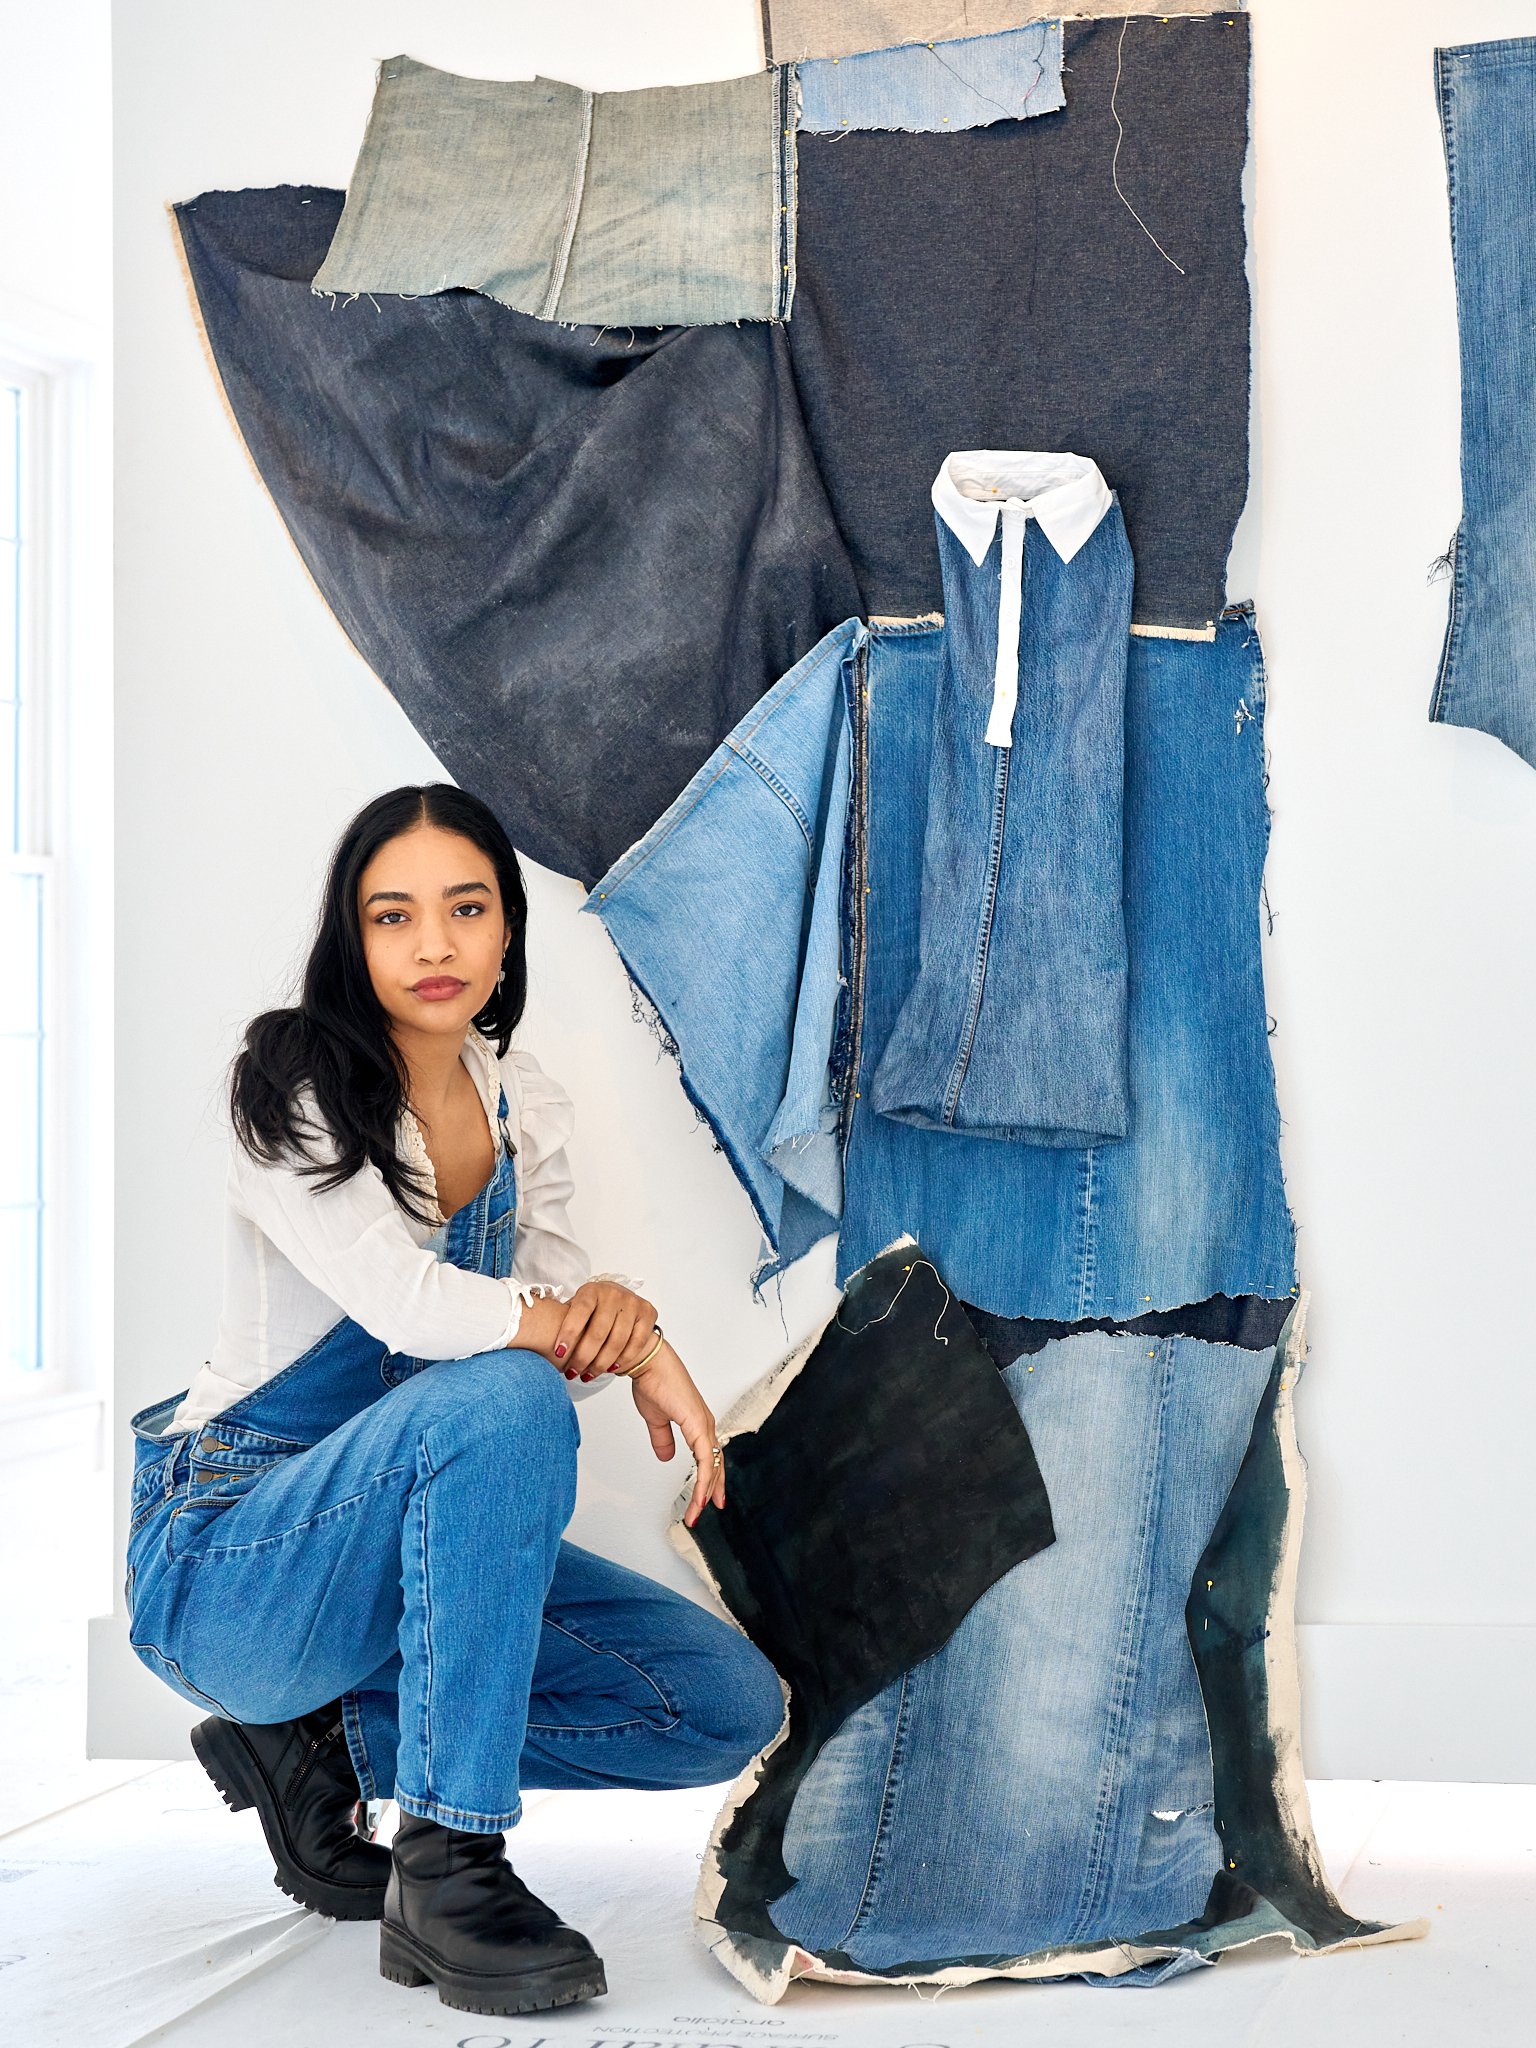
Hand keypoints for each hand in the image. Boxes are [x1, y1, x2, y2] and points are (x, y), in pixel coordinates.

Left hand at [549, 1281, 658, 1380]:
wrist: (621, 1301)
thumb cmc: (592, 1311)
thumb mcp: (576, 1309)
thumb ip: (564, 1321)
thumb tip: (536, 1341)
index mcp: (591, 1290)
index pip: (579, 1312)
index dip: (568, 1333)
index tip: (559, 1353)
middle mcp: (613, 1293)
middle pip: (598, 1332)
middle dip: (583, 1357)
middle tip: (572, 1373)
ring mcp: (632, 1302)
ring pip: (616, 1341)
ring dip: (600, 1364)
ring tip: (587, 1375)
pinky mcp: (648, 1312)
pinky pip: (635, 1343)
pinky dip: (622, 1359)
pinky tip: (610, 1369)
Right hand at [628, 1340, 725, 1528]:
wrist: (648, 1363)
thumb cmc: (652, 1381)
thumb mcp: (656, 1418)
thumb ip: (662, 1439)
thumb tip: (666, 1457)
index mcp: (697, 1423)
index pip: (708, 1456)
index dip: (708, 1478)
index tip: (706, 1498)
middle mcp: (704, 1424)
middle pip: (714, 1463)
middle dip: (712, 1489)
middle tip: (708, 1510)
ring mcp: (703, 1424)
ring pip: (711, 1465)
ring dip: (705, 1491)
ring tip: (698, 1512)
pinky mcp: (697, 1424)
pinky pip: (705, 1458)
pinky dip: (704, 1479)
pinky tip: (701, 1496)